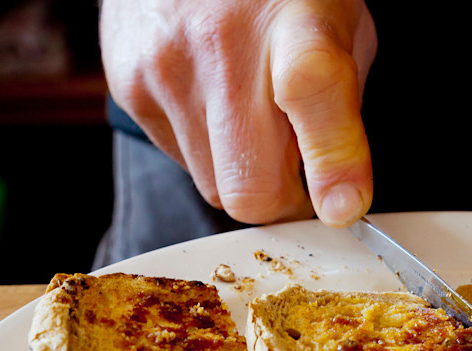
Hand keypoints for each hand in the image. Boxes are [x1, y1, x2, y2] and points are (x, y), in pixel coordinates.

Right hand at [100, 0, 375, 225]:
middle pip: (251, 187)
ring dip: (244, 174)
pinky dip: (207, 150)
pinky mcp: (128, 84)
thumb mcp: (340, 28)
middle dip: (284, 201)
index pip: (313, 93)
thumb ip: (344, 110)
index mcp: (297, 23)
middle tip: (302, 178)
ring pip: (214, 187)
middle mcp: (222, 44)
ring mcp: (166, 66)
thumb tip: (338, 192)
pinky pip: (181, 161)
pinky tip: (215, 102)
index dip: (333, 165)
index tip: (343, 206)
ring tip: (254, 119)